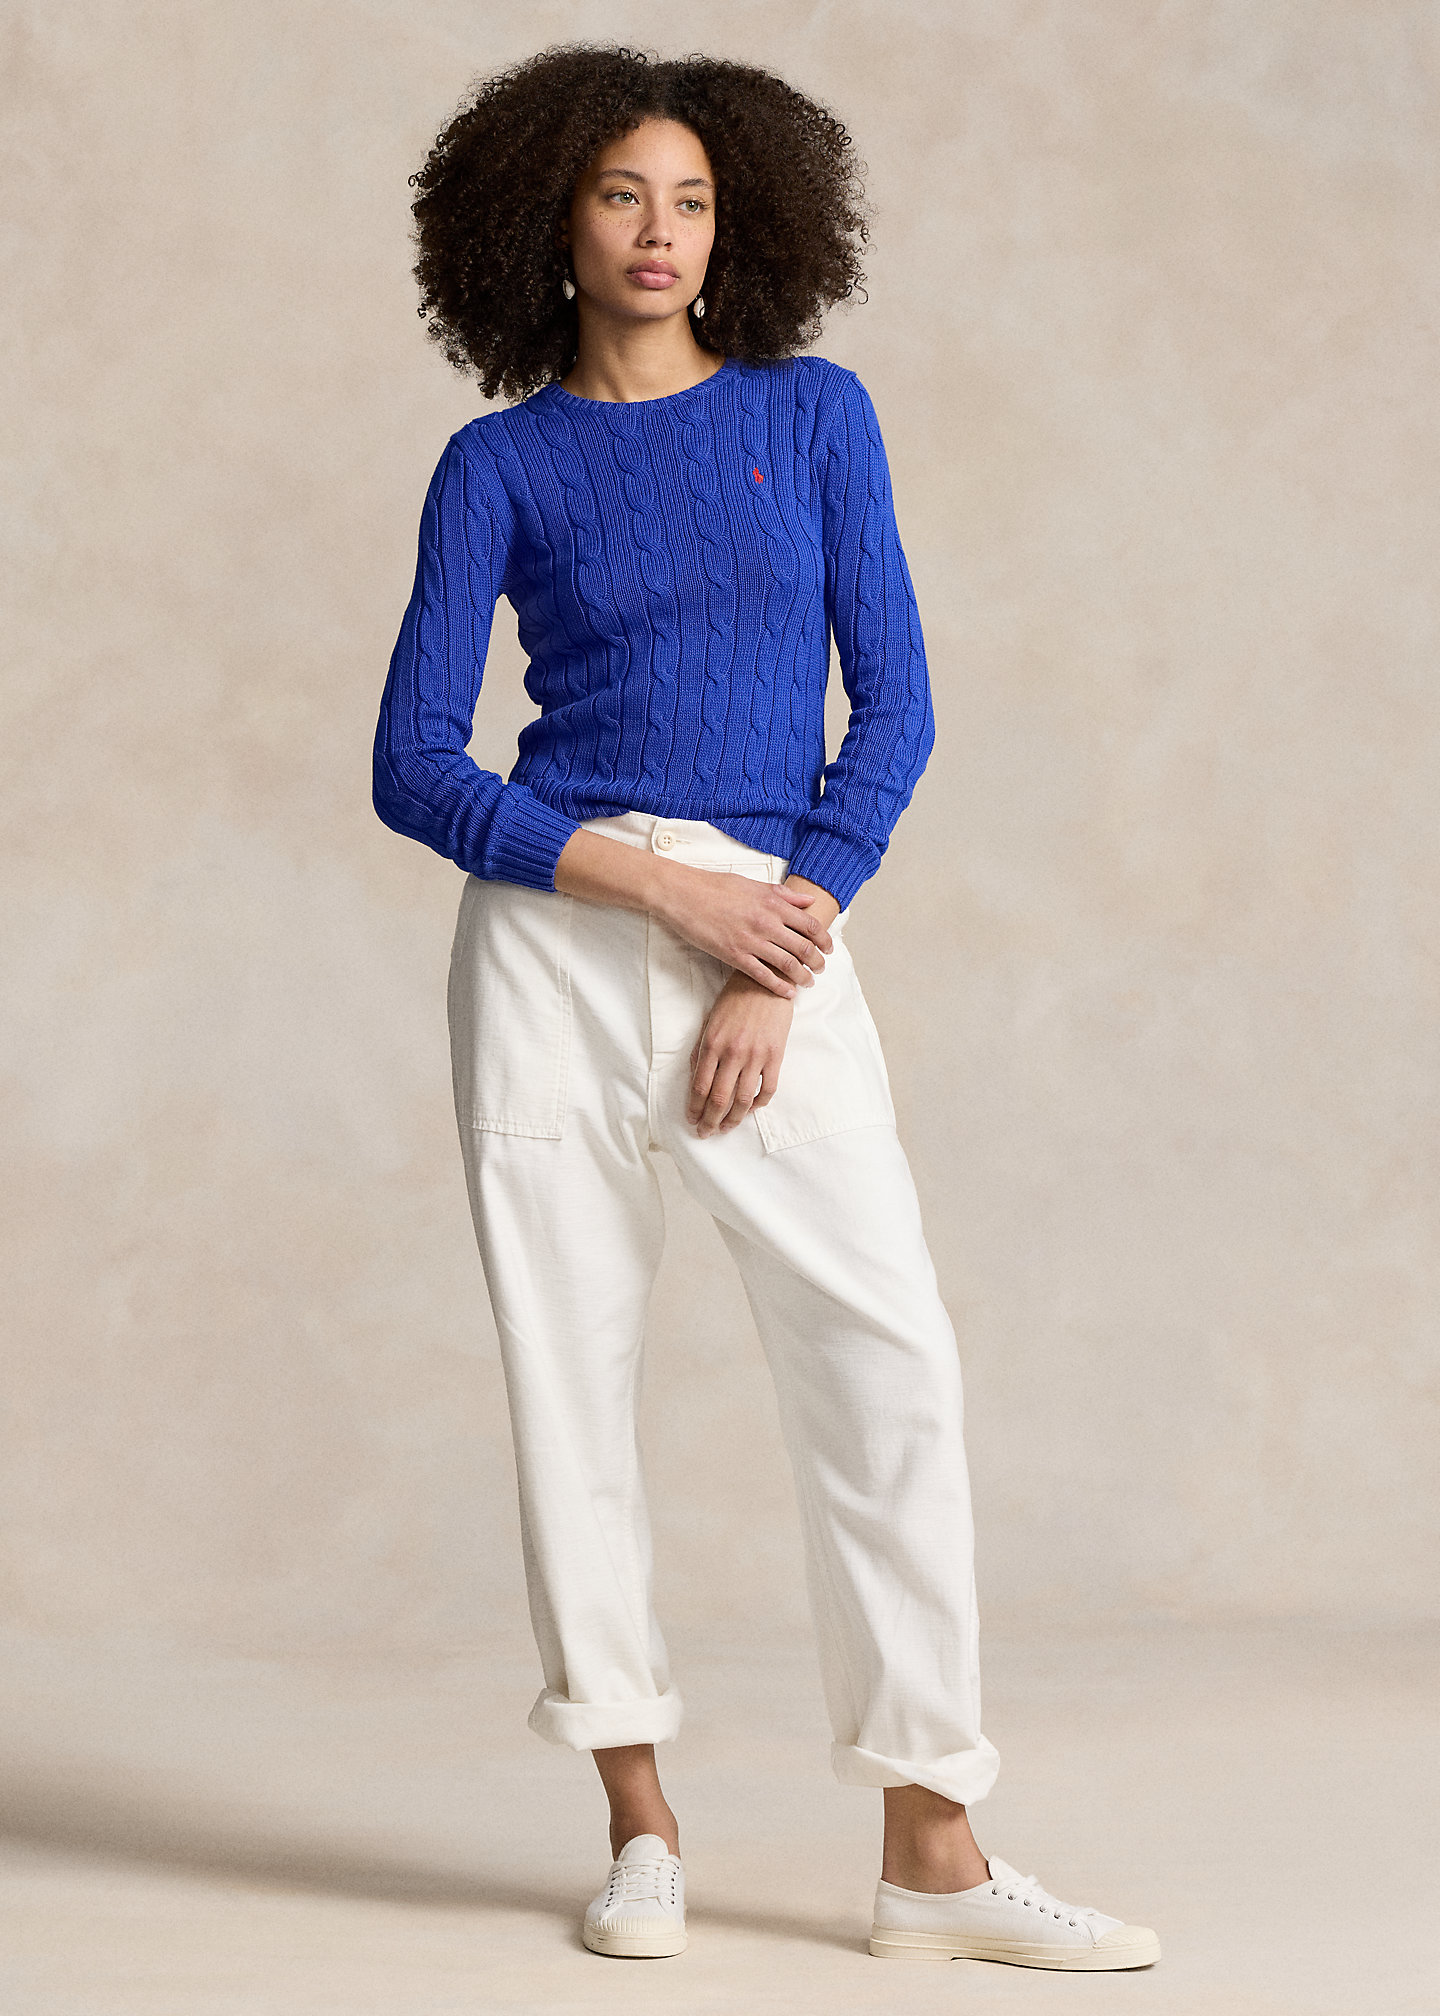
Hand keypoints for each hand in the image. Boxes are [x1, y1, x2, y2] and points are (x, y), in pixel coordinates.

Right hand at [654, 865, 835, 997]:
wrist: (684, 895)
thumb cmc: (716, 887)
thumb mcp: (753, 884)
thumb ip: (783, 894)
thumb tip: (807, 901)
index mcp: (773, 903)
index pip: (811, 924)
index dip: (824, 939)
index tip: (829, 948)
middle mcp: (766, 923)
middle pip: (804, 947)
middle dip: (817, 961)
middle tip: (820, 968)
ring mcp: (751, 941)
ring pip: (787, 964)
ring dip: (802, 976)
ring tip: (808, 982)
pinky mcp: (734, 955)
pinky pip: (763, 976)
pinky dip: (779, 987)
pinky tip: (788, 993)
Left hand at [687, 970, 794, 1135]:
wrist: (767, 981)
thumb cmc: (735, 999)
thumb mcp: (710, 1021)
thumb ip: (701, 1050)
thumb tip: (695, 1078)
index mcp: (712, 1044)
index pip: (700, 1086)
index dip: (694, 1108)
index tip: (692, 1120)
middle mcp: (732, 1053)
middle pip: (719, 1098)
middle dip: (710, 1121)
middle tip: (705, 1133)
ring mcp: (756, 1056)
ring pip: (743, 1099)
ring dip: (733, 1119)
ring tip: (726, 1128)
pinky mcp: (775, 1056)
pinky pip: (768, 1089)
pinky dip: (758, 1103)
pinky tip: (751, 1109)